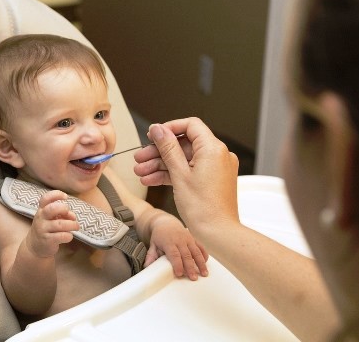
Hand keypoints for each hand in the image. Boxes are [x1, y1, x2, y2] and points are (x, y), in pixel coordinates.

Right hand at [26, 190, 78, 257]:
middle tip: (70, 215)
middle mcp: (41, 218)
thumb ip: (62, 214)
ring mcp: (43, 229)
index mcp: (41, 210)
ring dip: (72, 225)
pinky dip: (69, 236)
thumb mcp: (51, 219)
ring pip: (60, 224)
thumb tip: (73, 216)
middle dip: (64, 209)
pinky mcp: (47, 240)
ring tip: (75, 226)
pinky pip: (61, 236)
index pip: (45, 198)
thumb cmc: (46, 229)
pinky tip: (69, 236)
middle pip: (52, 209)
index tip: (65, 197)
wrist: (34, 247)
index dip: (56, 194)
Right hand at [133, 118, 238, 233]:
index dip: (169, 128)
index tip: (153, 135)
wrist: (218, 234)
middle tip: (140, 158)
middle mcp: (218, 155)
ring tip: (141, 173)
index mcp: (213, 149)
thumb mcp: (179, 174)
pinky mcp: (211, 180)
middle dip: (159, 151)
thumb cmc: (203, 208)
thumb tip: (158, 129)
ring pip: (183, 159)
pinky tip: (152, 180)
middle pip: (183, 144)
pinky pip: (189, 171)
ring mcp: (215, 169)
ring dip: (161, 165)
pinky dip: (172, 174)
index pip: (190, 125)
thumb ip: (168, 148)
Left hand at [144, 215, 208, 279]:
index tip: (179, 274)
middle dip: (190, 267)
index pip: (174, 254)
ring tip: (204, 274)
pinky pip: (200, 247)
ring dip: (201, 263)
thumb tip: (147, 267)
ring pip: (196, 251)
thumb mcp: (153, 244)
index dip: (177, 264)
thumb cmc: (159, 236)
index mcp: (169, 242)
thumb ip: (151, 255)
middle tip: (193, 278)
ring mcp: (188, 239)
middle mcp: (180, 240)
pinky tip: (206, 264)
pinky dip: (204, 255)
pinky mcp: (193, 238)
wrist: (166, 222)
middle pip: (186, 255)